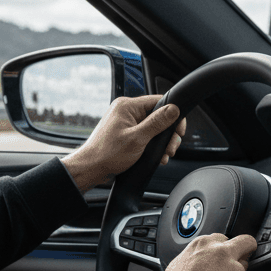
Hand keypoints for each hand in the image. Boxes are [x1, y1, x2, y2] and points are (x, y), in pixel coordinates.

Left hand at [62, 96, 186, 193]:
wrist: (92, 168)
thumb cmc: (107, 154)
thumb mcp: (137, 138)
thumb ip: (157, 123)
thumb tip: (174, 109)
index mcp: (127, 106)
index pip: (159, 101)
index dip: (173, 115)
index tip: (179, 130)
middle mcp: (127, 111)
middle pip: (159, 116)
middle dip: (168, 133)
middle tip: (171, 148)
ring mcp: (126, 122)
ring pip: (154, 127)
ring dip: (162, 142)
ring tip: (164, 155)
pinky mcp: (127, 132)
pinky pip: (146, 134)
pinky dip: (153, 145)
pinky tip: (157, 156)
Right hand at [155, 232, 257, 270]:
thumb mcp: (179, 266)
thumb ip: (197, 258)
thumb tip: (202, 262)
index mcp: (204, 245)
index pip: (223, 239)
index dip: (224, 249)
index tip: (225, 256)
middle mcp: (222, 253)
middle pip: (246, 243)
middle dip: (246, 250)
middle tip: (241, 263)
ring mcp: (236, 270)